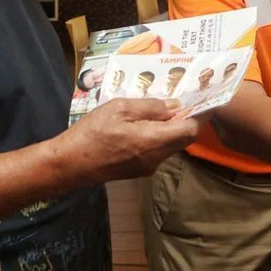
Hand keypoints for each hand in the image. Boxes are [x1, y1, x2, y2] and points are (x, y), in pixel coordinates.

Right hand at [55, 98, 200, 185]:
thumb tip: (175, 105)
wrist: (69, 164)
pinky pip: (158, 151)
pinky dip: (159, 137)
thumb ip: (151, 107)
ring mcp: (148, 167)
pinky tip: (145, 125)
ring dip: (171, 128)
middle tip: (181, 100)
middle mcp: (156, 157)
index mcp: (154, 141)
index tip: (201, 99)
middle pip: (184, 139)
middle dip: (186, 119)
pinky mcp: (139, 171)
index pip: (191, 130)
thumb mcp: (120, 108)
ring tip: (161, 109)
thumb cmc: (92, 132)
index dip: (199, 114)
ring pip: (171, 145)